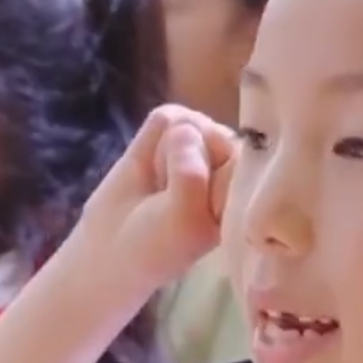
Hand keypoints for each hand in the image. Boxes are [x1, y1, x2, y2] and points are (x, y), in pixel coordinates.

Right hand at [68, 104, 236, 294]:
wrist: (115, 245)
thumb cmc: (159, 242)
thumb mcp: (184, 221)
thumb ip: (191, 176)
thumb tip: (182, 128)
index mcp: (247, 188)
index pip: (243, 161)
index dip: (214, 180)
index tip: (196, 213)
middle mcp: (231, 157)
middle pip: (216, 136)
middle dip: (186, 166)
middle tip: (172, 200)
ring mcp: (203, 137)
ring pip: (188, 123)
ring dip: (164, 157)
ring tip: (160, 186)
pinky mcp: (173, 125)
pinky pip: (164, 117)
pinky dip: (149, 143)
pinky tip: (149, 168)